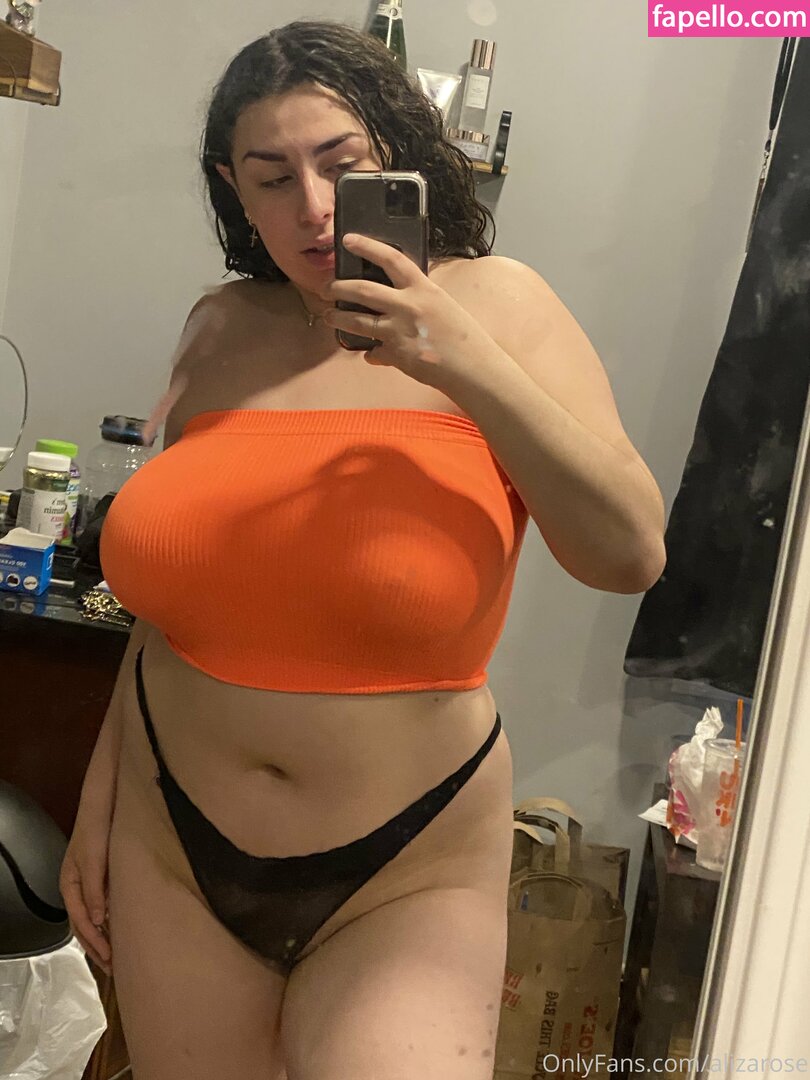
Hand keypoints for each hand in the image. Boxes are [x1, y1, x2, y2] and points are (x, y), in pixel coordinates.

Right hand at [59, 815, 112, 974]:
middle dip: (96, 947)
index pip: (81, 921)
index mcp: (70, 885)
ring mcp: (88, 882)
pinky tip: (119, 930)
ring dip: (101, 938)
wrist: (104, 803)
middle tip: (113, 968)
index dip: (95, 941)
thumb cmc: (97, 829)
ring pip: (92, 917)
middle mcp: (77, 887)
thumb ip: (95, 890)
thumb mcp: (93, 860)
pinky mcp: (101, 877)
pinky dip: (108, 922)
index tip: (110, 957)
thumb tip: (99, 920)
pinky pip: (101, 906)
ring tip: (115, 957)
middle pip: (83, 925)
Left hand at [321, 234, 490, 391]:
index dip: (367, 246)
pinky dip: (371, 355)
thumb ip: (419, 299)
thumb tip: (399, 301)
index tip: (348, 239)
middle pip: (362, 289)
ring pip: (357, 321)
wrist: (472, 368)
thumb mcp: (443, 305)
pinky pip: (373, 353)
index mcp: (423, 288)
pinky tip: (370, 355)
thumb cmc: (465, 336)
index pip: (390, 258)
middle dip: (338, 287)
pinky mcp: (395, 355)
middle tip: (325, 288)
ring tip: (327, 317)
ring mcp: (398, 331)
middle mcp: (407, 305)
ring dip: (338, 318)